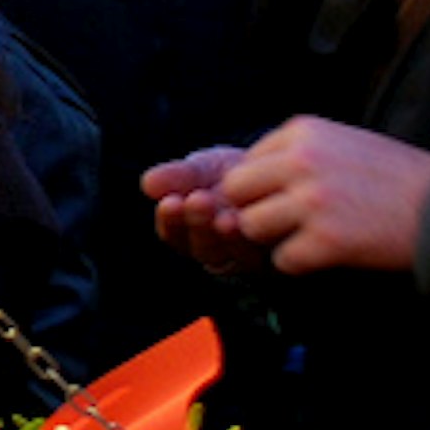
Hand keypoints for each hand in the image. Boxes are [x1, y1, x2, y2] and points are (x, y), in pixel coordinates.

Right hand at [142, 146, 266, 274]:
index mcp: (191, 231)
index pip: (174, 233)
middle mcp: (216, 250)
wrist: (283, 174)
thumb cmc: (235, 172)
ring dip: (222, 237)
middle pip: (199, 248)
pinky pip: (258, 259)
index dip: (170, 220)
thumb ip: (177, 177)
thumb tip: (147, 183)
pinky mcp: (274, 261)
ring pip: (227, 257)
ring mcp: (244, 258)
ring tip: (223, 214)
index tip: (171, 200)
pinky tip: (245, 221)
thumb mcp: (203, 169)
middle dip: (196, 225)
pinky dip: (249, 242)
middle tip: (198, 200)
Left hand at [217, 118, 429, 275]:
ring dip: (276, 238)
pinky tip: (330, 254)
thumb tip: (245, 180)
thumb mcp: (343, 143)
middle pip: (237, 192)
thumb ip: (296, 154)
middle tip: (287, 223)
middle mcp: (302, 160)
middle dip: (255, 210)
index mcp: (304, 131)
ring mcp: (313, 200)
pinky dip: (302, 263)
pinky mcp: (327, 240)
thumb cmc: (398, 178)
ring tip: (311, 237)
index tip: (283, 200)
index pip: (245, 161)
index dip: (260, 187)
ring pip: (251, 226)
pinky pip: (284, 260)